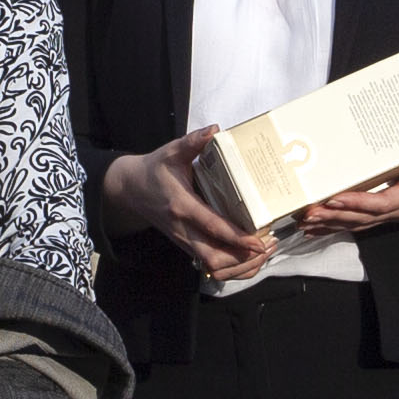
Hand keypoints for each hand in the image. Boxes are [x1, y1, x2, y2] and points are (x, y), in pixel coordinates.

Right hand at [103, 131, 277, 279]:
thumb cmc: (154, 169)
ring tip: (263, 254)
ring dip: (240, 267)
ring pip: (213, 267)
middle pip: (214, 258)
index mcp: (181, 205)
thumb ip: (192, 142)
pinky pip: (210, 266)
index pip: (212, 227)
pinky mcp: (186, 245)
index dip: (237, 238)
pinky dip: (231, 268)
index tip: (259, 241)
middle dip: (244, 259)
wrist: (130, 188)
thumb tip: (214, 130)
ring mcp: (183, 240)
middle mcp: (182, 228)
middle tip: (268, 246)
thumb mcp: (171, 152)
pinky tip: (248, 259)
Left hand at [297, 136, 398, 238]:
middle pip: (362, 217)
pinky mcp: (388, 211)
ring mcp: (392, 212)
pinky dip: (337, 224)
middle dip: (334, 216)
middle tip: (307, 213)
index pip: (382, 203)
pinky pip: (360, 221)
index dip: (357, 203)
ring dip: (330, 223)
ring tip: (304, 221)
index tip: (335, 199)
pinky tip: (317, 227)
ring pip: (357, 222)